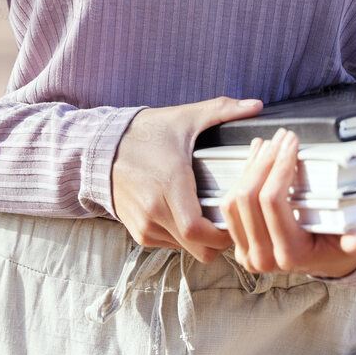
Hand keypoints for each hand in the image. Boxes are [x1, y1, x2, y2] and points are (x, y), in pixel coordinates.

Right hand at [110, 96, 264, 263]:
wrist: (100, 146)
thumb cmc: (144, 132)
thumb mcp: (184, 117)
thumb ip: (222, 110)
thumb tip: (255, 105)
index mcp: (169, 184)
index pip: (199, 231)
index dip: (222, 234)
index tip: (236, 219)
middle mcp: (154, 210)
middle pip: (197, 248)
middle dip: (218, 241)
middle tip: (229, 219)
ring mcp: (143, 223)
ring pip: (185, 249)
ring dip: (201, 239)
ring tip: (208, 214)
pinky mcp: (137, 231)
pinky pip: (169, 244)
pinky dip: (183, 236)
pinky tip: (187, 214)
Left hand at [223, 127, 355, 277]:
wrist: (330, 258)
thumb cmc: (344, 240)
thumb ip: (354, 238)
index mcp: (292, 256)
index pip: (272, 202)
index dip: (279, 166)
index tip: (292, 142)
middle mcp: (265, 258)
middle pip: (247, 198)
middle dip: (264, 160)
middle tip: (282, 136)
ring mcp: (247, 252)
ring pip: (233, 200)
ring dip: (250, 166)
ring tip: (268, 144)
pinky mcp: (239, 242)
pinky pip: (229, 205)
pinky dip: (242, 177)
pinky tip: (256, 156)